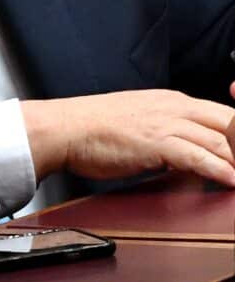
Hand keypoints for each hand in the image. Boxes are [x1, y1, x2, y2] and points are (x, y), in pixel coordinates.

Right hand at [21, 90, 234, 186]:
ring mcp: (166, 124)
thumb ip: (164, 130)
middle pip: (229, 124)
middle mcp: (174, 108)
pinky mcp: (157, 143)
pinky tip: (229, 181)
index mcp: (171, 100)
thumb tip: (182, 150)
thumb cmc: (91, 128)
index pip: (222, 113)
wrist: (63, 128)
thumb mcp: (137, 119)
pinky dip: (219, 170)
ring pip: (221, 141)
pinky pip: (199, 157)